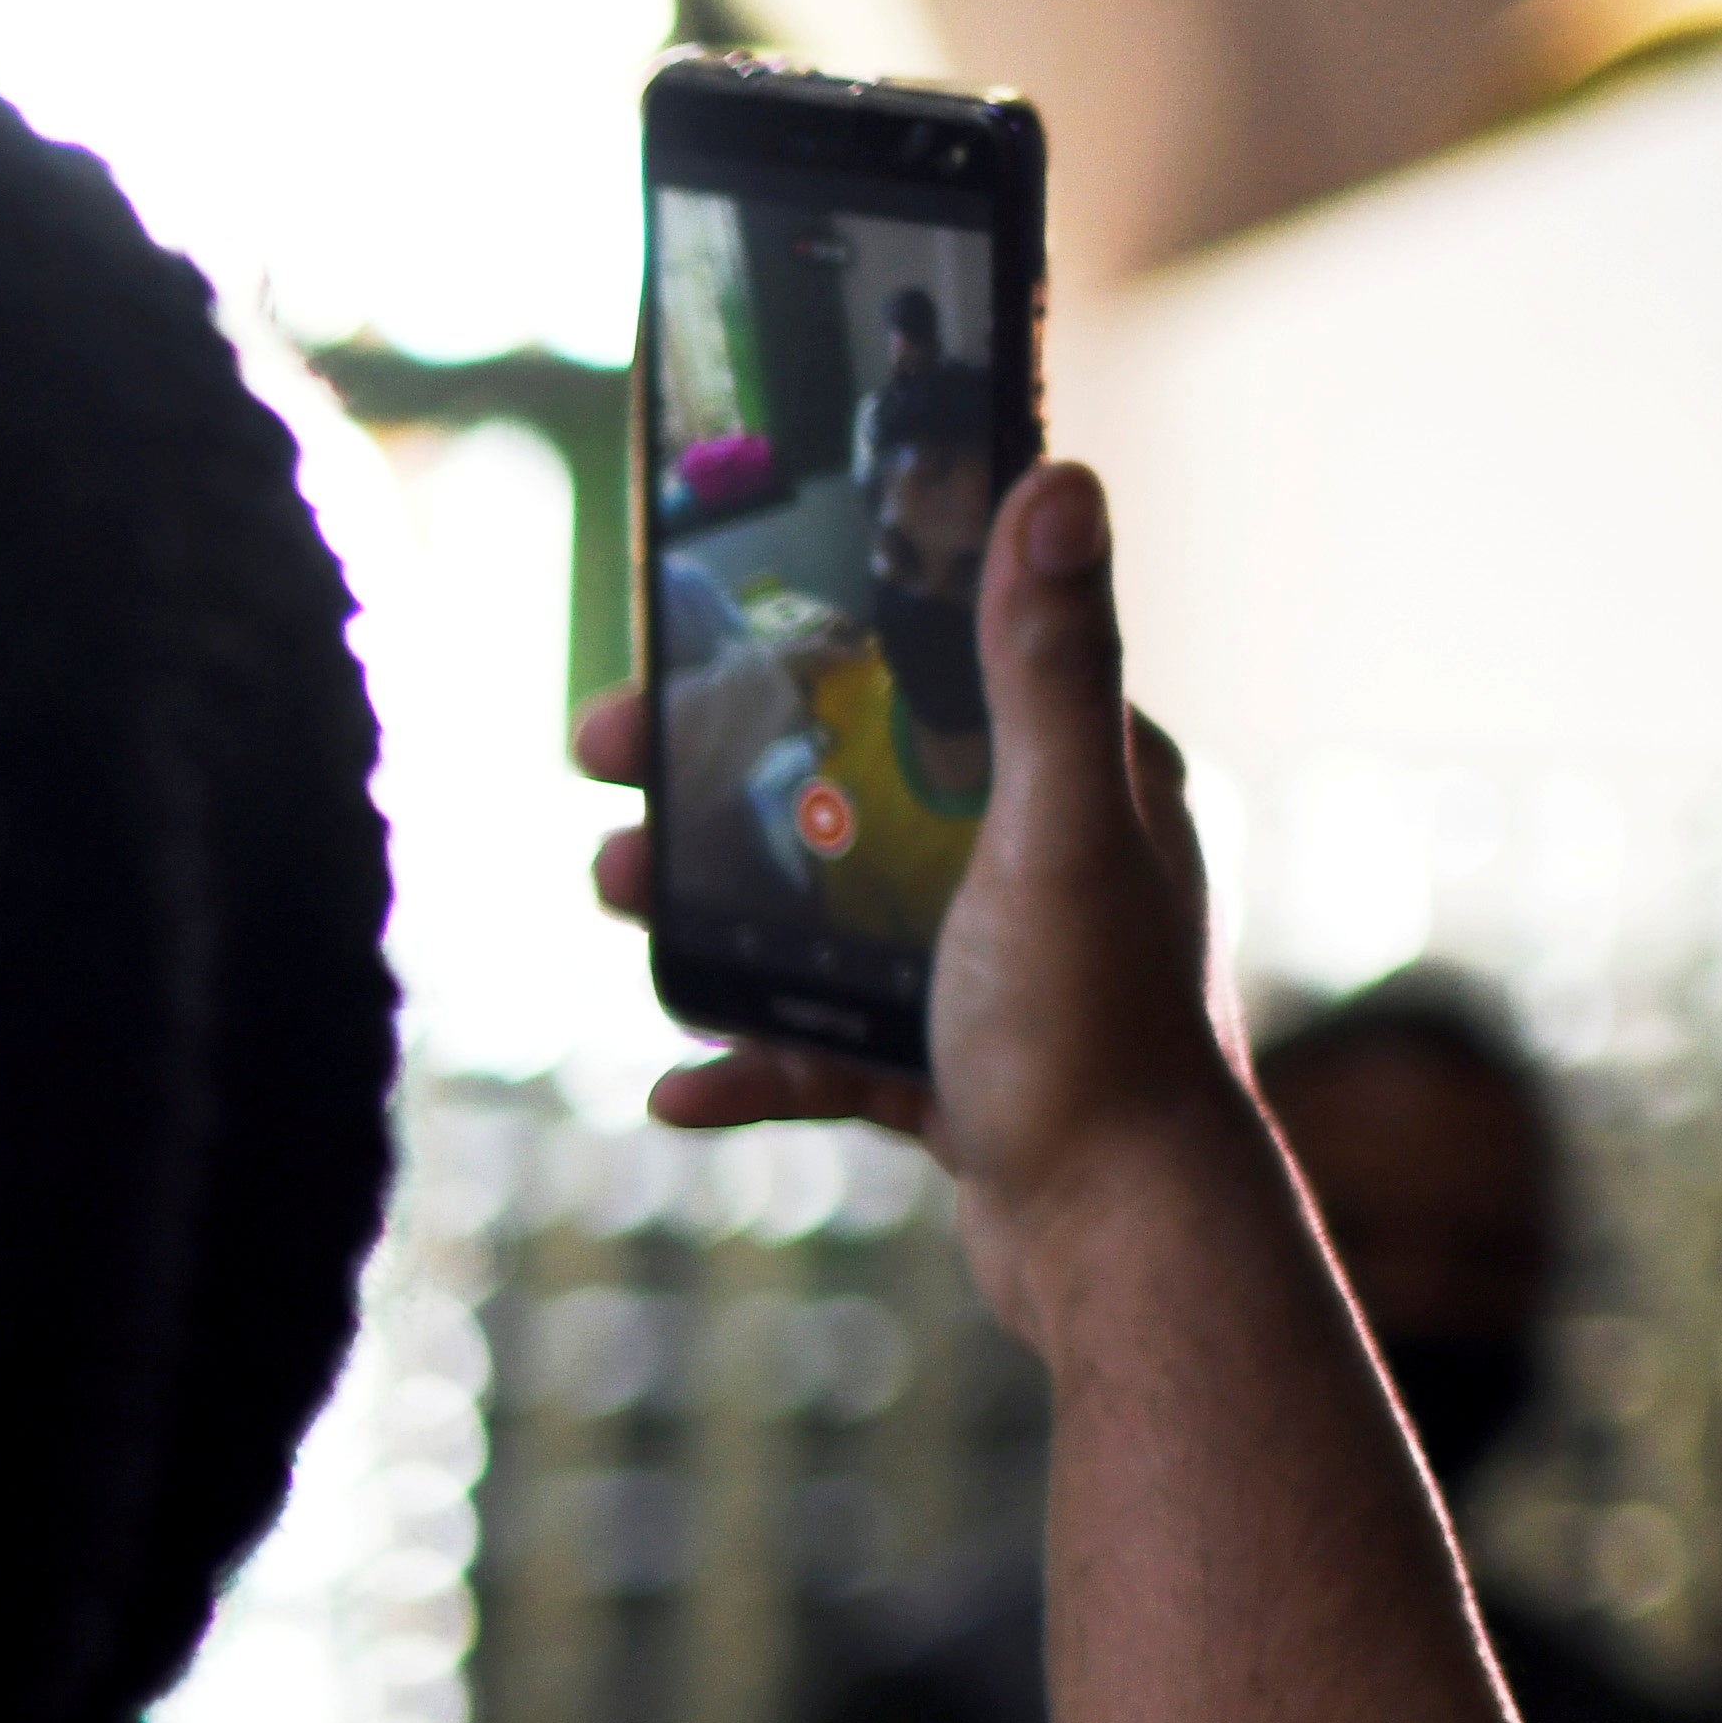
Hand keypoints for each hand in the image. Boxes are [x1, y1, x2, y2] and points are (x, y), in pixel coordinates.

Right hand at [579, 460, 1248, 1352]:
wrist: (1117, 1243)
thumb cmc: (1093, 1034)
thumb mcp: (1055, 831)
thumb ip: (1043, 667)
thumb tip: (1058, 480)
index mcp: (1081, 780)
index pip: (929, 667)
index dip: (803, 643)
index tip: (689, 642)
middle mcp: (1043, 860)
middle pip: (849, 791)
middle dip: (717, 785)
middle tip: (604, 774)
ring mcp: (992, 972)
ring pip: (820, 916)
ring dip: (709, 912)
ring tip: (615, 904)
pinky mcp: (955, 1074)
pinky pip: (823, 1050)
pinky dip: (749, 1060)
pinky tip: (677, 1086)